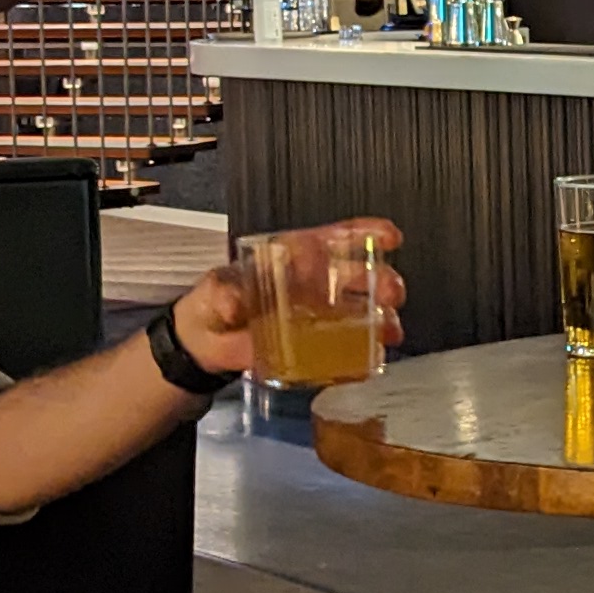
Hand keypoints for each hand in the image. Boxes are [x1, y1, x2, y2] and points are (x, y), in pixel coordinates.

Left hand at [170, 222, 406, 380]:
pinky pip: (345, 348)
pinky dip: (362, 354)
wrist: (202, 345)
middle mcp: (310, 285)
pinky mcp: (314, 346)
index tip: (387, 235)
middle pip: (354, 276)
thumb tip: (233, 299)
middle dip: (379, 280)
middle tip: (391, 291)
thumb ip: (225, 294)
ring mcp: (316, 316)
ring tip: (390, 329)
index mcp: (290, 262)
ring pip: (359, 311)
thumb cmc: (211, 306)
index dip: (362, 234)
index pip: (330, 240)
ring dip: (380, 318)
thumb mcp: (214, 292)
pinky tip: (373, 357)